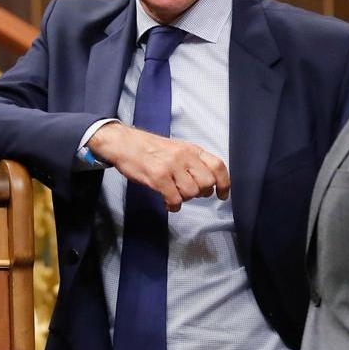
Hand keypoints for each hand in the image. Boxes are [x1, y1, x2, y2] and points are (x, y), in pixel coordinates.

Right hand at [88, 123, 229, 211]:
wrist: (124, 143)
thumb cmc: (149, 148)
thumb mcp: (177, 148)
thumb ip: (193, 162)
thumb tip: (208, 183)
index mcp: (191, 149)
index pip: (217, 166)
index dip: (224, 183)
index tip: (222, 195)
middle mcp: (184, 156)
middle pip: (207, 182)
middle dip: (201, 193)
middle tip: (190, 193)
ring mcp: (171, 166)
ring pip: (191, 192)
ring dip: (184, 199)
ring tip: (175, 195)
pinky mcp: (158, 177)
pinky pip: (174, 199)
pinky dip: (173, 205)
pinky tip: (168, 203)